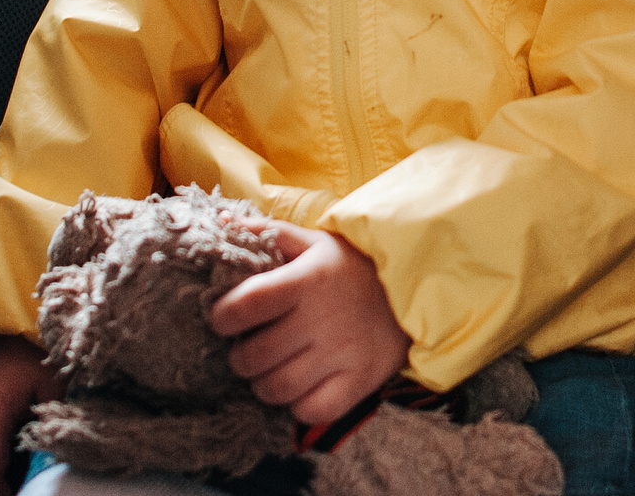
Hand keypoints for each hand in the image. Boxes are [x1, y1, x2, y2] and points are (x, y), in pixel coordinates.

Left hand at [209, 222, 410, 425]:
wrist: (413, 291)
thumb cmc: (351, 266)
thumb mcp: (314, 241)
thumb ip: (268, 232)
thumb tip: (222, 222)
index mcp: (308, 280)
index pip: (247, 304)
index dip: (223, 316)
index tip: (223, 318)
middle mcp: (323, 319)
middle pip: (254, 357)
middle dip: (240, 356)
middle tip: (249, 347)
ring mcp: (343, 354)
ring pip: (277, 389)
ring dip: (263, 383)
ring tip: (271, 369)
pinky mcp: (359, 382)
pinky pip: (312, 411)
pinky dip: (298, 404)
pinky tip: (301, 385)